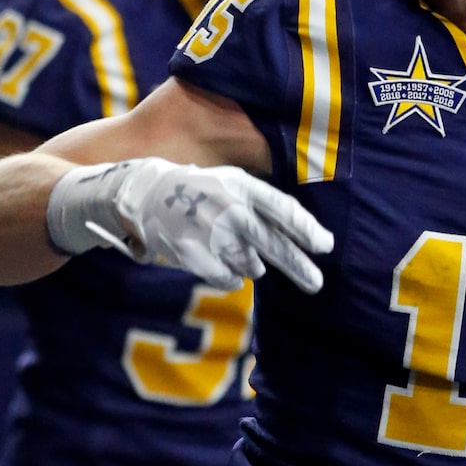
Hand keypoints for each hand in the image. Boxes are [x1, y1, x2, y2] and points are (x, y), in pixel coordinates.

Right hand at [48, 158, 333, 292]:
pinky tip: (223, 264)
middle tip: (317, 283)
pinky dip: (231, 276)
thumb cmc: (194, 188)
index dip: (307, 231)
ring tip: (235, 249)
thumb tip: (308, 233)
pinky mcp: (195, 257)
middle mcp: (229, 210)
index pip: (284, 210)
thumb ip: (263, 204)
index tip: (326, 246)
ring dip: (252, 265)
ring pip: (251, 265)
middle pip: (275, 246)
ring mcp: (211, 235)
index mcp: (241, 186)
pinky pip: (229, 278)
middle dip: (300, 267)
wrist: (139, 194)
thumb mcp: (229, 182)